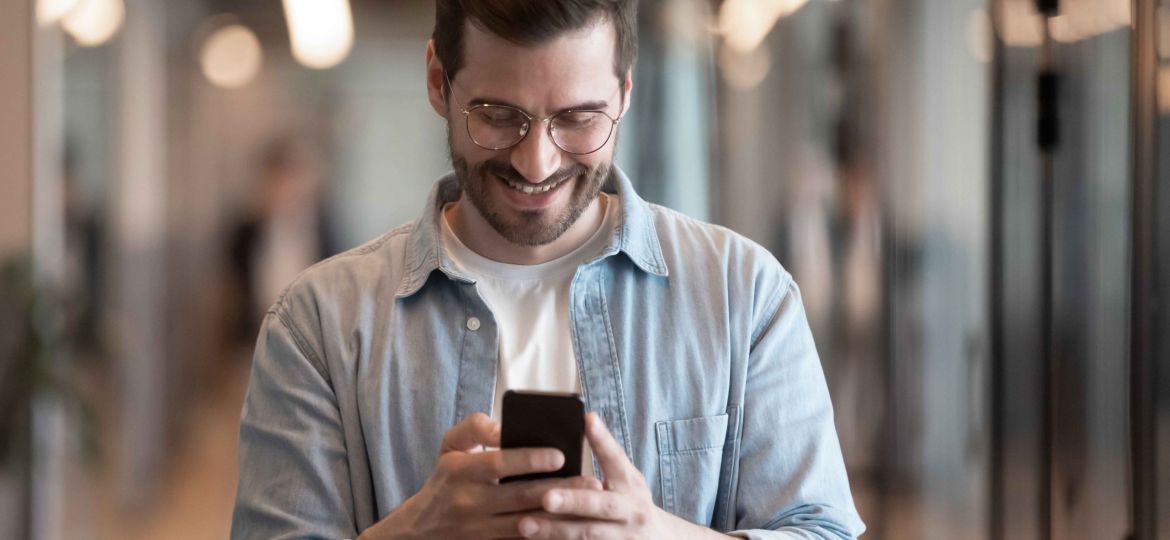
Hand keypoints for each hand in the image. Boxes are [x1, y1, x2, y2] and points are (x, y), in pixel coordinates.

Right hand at [358, 413, 602, 539]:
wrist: (422, 529)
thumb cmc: (445, 479)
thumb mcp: (450, 446)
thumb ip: (475, 427)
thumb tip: (503, 427)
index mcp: (460, 471)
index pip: (500, 463)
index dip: (531, 459)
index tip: (560, 455)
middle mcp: (469, 502)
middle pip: (521, 496)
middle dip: (559, 489)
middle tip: (591, 482)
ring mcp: (478, 529)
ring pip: (527, 523)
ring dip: (559, 515)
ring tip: (587, 504)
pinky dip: (546, 534)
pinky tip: (569, 527)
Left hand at [517, 413, 728, 538]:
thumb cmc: (630, 502)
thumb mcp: (627, 479)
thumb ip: (608, 456)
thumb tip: (586, 418)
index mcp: (631, 485)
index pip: (616, 459)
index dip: (602, 440)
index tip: (586, 421)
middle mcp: (630, 512)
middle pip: (600, 505)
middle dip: (573, 501)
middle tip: (547, 497)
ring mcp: (621, 537)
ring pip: (587, 534)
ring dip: (554, 530)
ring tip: (525, 524)